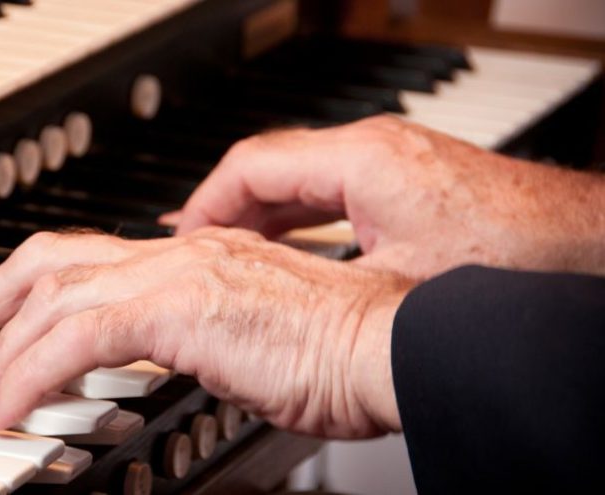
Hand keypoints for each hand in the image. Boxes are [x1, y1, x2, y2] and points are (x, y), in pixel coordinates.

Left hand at [0, 228, 411, 437]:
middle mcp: (176, 252)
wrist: (392, 346)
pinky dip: (29, 375)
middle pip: (48, 261)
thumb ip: (192, 344)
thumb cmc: (342, 354)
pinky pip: (75, 340)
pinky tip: (7, 411)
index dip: (26, 293)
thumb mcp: (246, 345)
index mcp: (192, 255)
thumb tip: (153, 367)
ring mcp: (175, 274)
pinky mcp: (177, 310)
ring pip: (50, 299)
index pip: (84, 261)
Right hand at [173, 115, 604, 277]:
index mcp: (359, 162)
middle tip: (194, 244)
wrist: (580, 246)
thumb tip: (266, 307)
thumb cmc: (508, 256)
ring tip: (227, 248)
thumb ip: (320, 286)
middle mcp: (371, 149)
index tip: (184, 237)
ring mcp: (390, 161)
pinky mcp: (406, 180)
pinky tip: (288, 245)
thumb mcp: (392, 287)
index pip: (251, 166)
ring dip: (260, 211)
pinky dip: (297, 215)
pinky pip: (328, 188)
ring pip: (299, 175)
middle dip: (226, 206)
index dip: (206, 203)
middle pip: (269, 165)